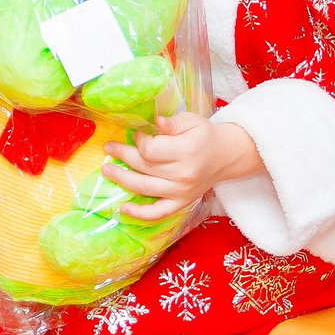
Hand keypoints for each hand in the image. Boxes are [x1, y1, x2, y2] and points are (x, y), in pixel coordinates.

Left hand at [103, 113, 257, 221]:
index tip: (138, 135)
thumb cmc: (205, 136)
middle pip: (143, 167)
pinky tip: (123, 208)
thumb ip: (172, 123)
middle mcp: (183, 174)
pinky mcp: (181, 203)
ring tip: (107, 170)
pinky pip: (157, 213)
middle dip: (122, 156)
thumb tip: (156, 122)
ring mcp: (181, 191)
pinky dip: (139, 214)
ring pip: (144, 188)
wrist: (227, 156)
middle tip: (109, 147)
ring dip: (121, 179)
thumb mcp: (192, 121)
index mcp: (186, 151)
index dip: (139, 141)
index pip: (150, 150)